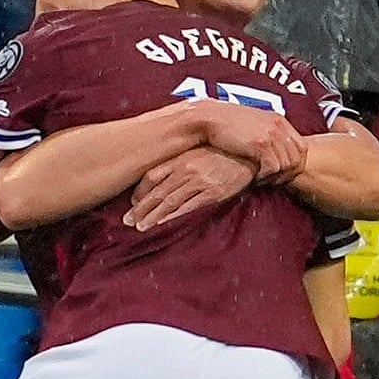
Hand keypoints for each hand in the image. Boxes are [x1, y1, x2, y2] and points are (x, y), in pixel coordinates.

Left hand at [123, 147, 255, 230]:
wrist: (250, 153)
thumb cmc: (223, 152)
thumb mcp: (198, 151)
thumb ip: (180, 161)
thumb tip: (162, 174)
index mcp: (181, 157)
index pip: (152, 175)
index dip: (140, 191)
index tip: (132, 203)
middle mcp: (186, 169)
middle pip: (157, 191)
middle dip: (141, 208)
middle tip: (128, 221)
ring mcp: (199, 181)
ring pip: (169, 201)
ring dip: (152, 215)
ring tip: (141, 227)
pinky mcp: (212, 193)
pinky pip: (188, 207)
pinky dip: (173, 216)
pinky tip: (162, 223)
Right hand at [193, 99, 307, 181]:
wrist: (208, 118)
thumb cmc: (225, 125)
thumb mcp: (252, 124)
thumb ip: (267, 135)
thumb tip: (275, 153)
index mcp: (278, 120)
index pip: (302, 148)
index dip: (294, 164)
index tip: (281, 173)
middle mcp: (278, 126)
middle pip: (297, 159)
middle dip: (287, 173)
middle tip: (272, 180)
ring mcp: (271, 134)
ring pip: (286, 165)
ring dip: (275, 176)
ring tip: (261, 178)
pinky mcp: (261, 144)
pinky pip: (273, 168)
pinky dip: (265, 176)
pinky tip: (254, 176)